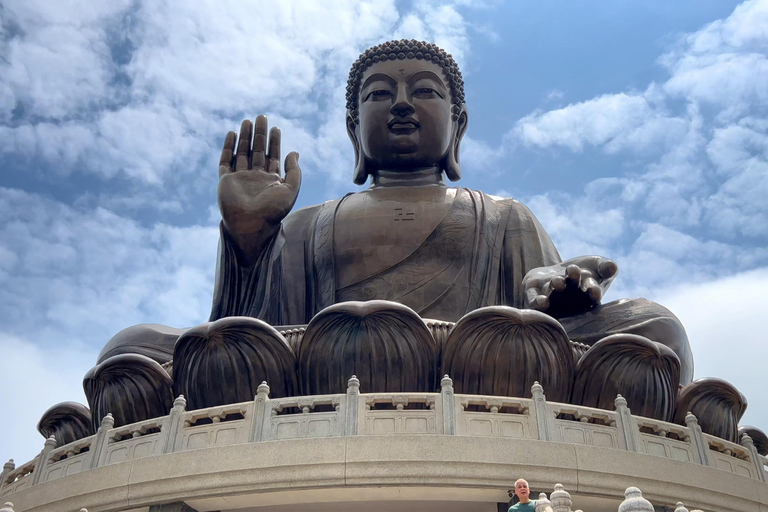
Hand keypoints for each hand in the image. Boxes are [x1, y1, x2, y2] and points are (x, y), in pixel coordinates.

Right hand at [218, 115, 301, 263]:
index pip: (273, 156)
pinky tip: (232, 134)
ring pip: (242, 152)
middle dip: (260, 134)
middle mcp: (255, 178)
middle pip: (257, 151)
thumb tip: (294, 152)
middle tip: (262, 117)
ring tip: (248, 121)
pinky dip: (228, 147)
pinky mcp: (226, 181)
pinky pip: (226, 161)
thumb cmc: (273, 210)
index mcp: (271, 180)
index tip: (276, 128)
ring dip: (245, 137)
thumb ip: (294, 171)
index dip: (275, 142)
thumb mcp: (291, 189)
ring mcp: (240, 179)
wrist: (251, 224)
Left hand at [522, 256, 617, 317]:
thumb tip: (612, 267)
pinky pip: (534, 301)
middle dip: (572, 283)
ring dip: (555, 289)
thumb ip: (605, 267)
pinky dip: (537, 302)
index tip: (594, 289)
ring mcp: (551, 300)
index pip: (592, 295)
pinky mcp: (533, 297)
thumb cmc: (582, 272)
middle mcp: (569, 303)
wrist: (556, 274)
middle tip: (574, 272)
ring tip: (558, 281)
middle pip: (571, 294)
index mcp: (587, 297)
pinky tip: (541, 300)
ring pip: (552, 296)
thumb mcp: (596, 266)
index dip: (593, 292)